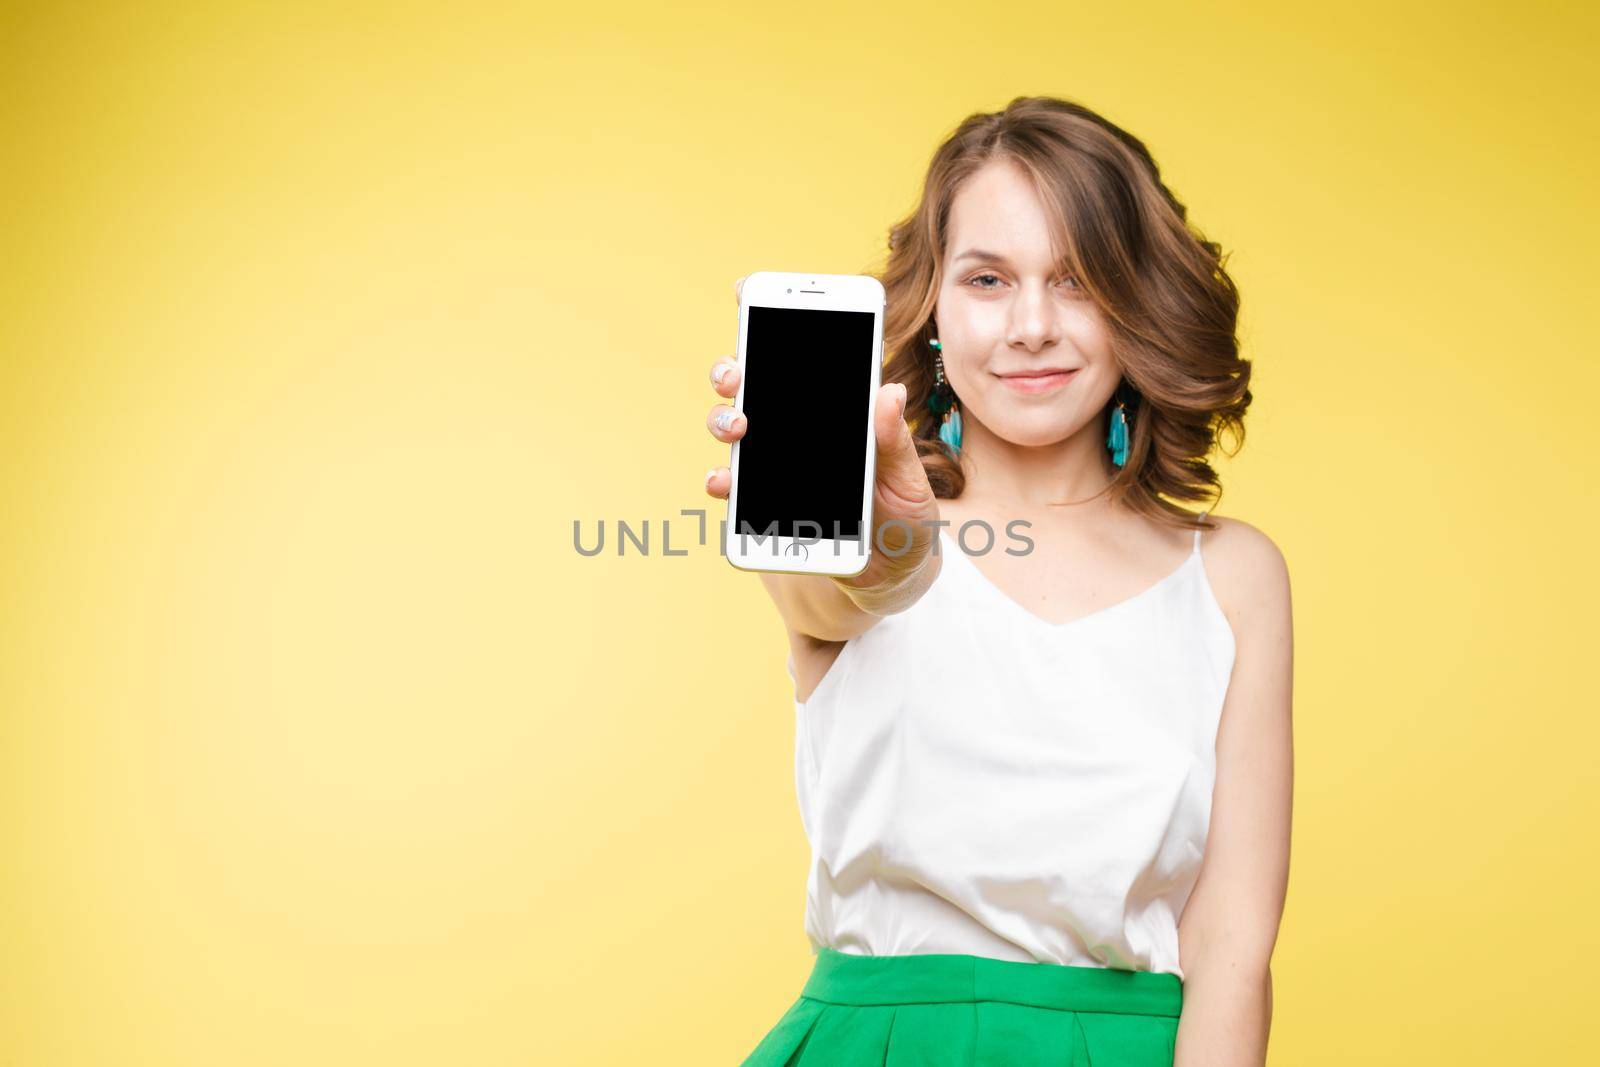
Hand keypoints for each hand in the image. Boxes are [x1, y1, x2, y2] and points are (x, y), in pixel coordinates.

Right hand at [705, 276, 941, 601]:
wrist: (891, 575)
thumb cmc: (905, 520)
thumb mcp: (911, 480)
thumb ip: (894, 442)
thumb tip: (888, 390)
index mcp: (838, 411)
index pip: (804, 357)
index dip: (771, 319)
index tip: (745, 291)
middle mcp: (800, 429)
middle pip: (754, 383)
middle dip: (736, 369)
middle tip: (738, 374)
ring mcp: (777, 464)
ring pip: (734, 426)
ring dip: (725, 419)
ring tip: (739, 426)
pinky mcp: (764, 504)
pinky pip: (733, 487)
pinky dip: (722, 482)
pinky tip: (724, 482)